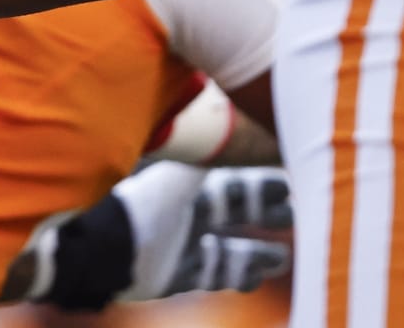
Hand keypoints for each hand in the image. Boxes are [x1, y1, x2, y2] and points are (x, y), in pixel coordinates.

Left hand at [123, 164, 292, 300]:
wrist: (111, 248)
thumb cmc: (146, 205)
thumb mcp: (184, 175)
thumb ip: (217, 154)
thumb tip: (248, 127)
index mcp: (189, 188)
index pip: (234, 184)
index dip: (260, 187)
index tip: (287, 184)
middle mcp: (189, 215)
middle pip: (239, 216)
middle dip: (266, 216)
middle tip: (292, 216)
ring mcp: (186, 247)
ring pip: (233, 253)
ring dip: (258, 255)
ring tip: (281, 257)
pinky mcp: (181, 276)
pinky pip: (216, 277)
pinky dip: (232, 273)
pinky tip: (241, 267)